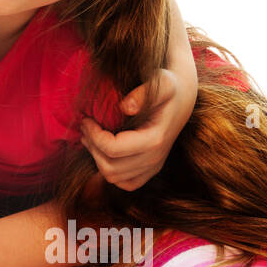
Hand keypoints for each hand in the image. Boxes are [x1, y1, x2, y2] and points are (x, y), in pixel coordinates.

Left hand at [79, 67, 191, 190]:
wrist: (181, 99)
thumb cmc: (167, 88)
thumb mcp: (161, 82)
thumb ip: (145, 92)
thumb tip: (124, 107)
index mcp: (154, 140)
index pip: (112, 149)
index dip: (93, 136)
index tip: (86, 120)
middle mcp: (154, 159)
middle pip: (110, 167)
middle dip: (92, 148)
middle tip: (85, 128)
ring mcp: (153, 167)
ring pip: (113, 178)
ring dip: (97, 159)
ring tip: (90, 138)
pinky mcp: (150, 171)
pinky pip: (125, 183)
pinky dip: (109, 171)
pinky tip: (103, 151)